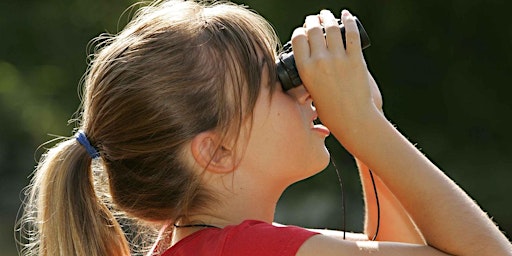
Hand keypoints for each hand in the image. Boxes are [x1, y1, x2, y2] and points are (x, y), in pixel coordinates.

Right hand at [291, 9, 376, 127]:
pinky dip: (348, 21)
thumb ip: (309, 77)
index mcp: (305, 70)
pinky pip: (351, 35)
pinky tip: (346, 16)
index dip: (300, 32)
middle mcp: (320, 62)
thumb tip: (309, 66)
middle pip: (313, 30)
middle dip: (312, 20)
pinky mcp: (356, 59)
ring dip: (328, 17)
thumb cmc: (331, 112)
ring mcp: (339, 59)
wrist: (353, 120)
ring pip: (331, 28)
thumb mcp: (311, 93)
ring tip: (327, 15)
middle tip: (315, 19)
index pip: (298, 39)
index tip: (303, 31)